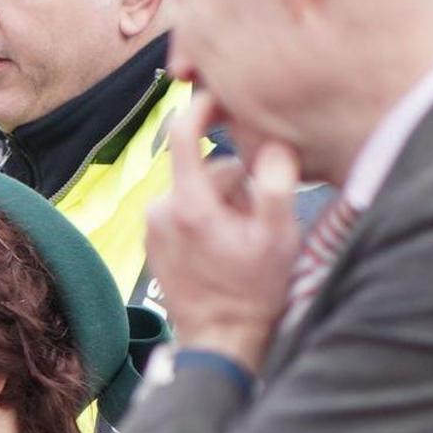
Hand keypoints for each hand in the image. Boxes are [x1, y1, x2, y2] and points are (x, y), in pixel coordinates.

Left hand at [143, 91, 302, 369]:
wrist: (220, 339)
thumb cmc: (254, 290)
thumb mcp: (279, 236)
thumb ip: (277, 184)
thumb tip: (273, 144)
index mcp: (189, 204)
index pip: (183, 134)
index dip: (200, 106)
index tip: (219, 93)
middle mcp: (162, 211)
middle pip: (204, 167)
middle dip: (235, 180)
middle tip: (258, 215)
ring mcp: (153, 227)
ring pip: (196, 189)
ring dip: (221, 200)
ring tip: (241, 235)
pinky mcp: (153, 241)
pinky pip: (184, 210)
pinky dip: (206, 215)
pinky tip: (223, 243)